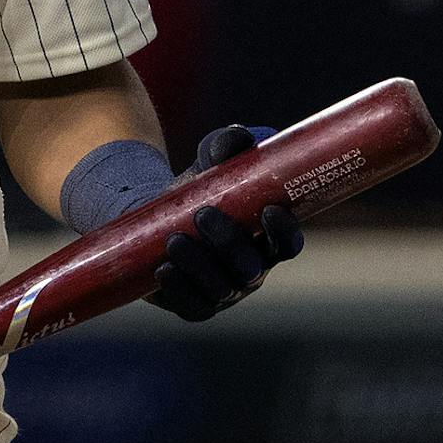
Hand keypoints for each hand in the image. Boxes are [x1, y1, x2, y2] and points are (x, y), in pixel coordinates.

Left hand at [148, 126, 304, 321]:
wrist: (155, 216)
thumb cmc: (197, 189)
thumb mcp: (210, 162)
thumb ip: (225, 146)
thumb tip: (237, 136)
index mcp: (267, 240)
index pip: (288, 244)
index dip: (284, 232)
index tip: (269, 209)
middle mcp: (252, 270)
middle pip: (251, 267)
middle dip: (229, 243)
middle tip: (202, 215)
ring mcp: (224, 292)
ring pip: (221, 289)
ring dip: (199, 267)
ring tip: (175, 240)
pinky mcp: (194, 304)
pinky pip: (192, 306)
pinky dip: (178, 290)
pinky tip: (163, 270)